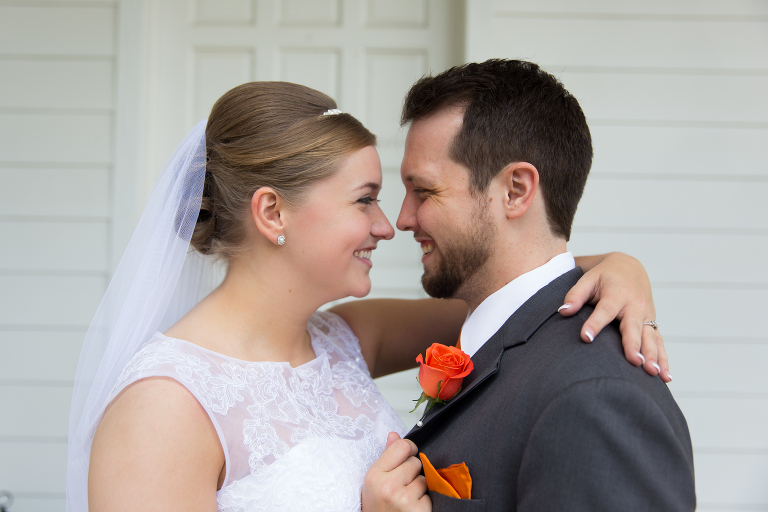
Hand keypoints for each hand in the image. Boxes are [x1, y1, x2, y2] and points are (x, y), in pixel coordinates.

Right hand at [362, 432, 430, 511]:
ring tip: (406, 499)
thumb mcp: (374, 483)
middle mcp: (388, 486)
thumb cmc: (378, 507)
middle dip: (412, 472)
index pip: (401, 446)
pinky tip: (412, 508)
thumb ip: (386, 457)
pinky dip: (424, 502)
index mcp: (374, 476)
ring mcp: (404, 499)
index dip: (408, 450)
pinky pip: (429, 495)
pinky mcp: (419, 510)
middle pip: (415, 462)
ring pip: (424, 479)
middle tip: (402, 486)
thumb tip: (394, 435)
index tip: (407, 456)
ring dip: (419, 488)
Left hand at [560, 253, 670, 382]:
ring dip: (653, 356)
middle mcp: (635, 306)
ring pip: (650, 338)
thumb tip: (563, 311)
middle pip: (633, 328)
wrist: (631, 267)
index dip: (595, 324)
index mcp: (617, 294)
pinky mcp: (652, 325)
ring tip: (652, 373)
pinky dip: (663, 359)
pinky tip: (665, 378)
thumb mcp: (588, 279)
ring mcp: (646, 316)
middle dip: (634, 345)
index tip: (586, 338)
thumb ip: (575, 295)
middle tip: (634, 362)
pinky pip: (659, 343)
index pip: (605, 311)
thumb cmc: (605, 276)